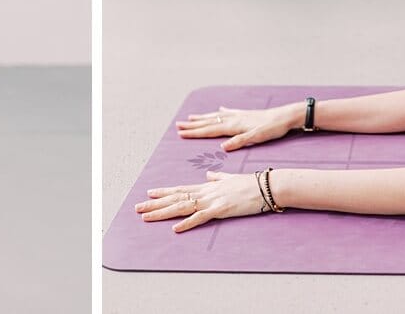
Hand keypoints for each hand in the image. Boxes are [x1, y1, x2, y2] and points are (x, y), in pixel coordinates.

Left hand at [136, 171, 267, 231]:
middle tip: (137, 208)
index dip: (164, 192)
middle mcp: (206, 192)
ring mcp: (212, 200)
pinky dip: (187, 223)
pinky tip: (175, 229)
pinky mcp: (221, 210)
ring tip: (146, 217)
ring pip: (182, 207)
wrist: (267, 185)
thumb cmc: (251, 183)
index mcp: (208, 186)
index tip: (149, 193)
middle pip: (176, 198)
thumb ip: (218, 177)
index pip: (181, 189)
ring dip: (163, 213)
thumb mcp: (231, 178)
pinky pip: (201, 218)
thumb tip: (209, 175)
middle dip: (155, 204)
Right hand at [176, 104, 295, 150]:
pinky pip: (228, 112)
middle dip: (193, 125)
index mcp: (234, 125)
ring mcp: (239, 115)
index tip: (181, 133)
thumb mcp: (257, 137)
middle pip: (209, 122)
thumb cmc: (272, 128)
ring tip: (191, 117)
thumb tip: (222, 147)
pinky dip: (221, 111)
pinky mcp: (245, 114)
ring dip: (203, 118)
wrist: (286, 116)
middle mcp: (233, 118)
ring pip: (216, 116)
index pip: (210, 130)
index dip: (195, 132)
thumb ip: (240, 141)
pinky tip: (219, 108)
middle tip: (178, 126)